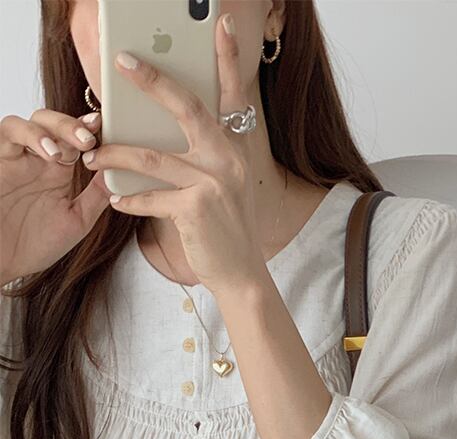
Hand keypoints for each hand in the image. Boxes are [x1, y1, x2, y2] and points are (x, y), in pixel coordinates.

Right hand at [0, 108, 108, 285]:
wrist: (2, 261)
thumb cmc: (34, 244)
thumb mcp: (77, 220)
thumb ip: (97, 196)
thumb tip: (122, 173)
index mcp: (57, 172)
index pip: (75, 141)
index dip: (92, 132)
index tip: (112, 131)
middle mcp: (35, 160)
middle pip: (53, 123)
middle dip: (74, 125)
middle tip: (92, 138)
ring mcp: (15, 158)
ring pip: (30, 122)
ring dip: (54, 127)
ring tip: (75, 146)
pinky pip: (7, 134)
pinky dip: (30, 135)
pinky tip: (49, 153)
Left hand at [80, 13, 267, 296]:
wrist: (240, 273)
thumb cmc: (224, 226)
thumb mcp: (220, 183)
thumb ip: (198, 153)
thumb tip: (152, 128)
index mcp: (235, 149)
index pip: (232, 96)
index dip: (227, 59)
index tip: (221, 25)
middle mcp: (229, 160)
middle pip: (187, 108)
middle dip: (152, 82)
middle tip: (121, 62)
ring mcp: (214, 183)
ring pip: (151, 156)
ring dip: (114, 155)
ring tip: (92, 155)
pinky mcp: (196, 209)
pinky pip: (149, 196)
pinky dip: (128, 199)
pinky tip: (117, 200)